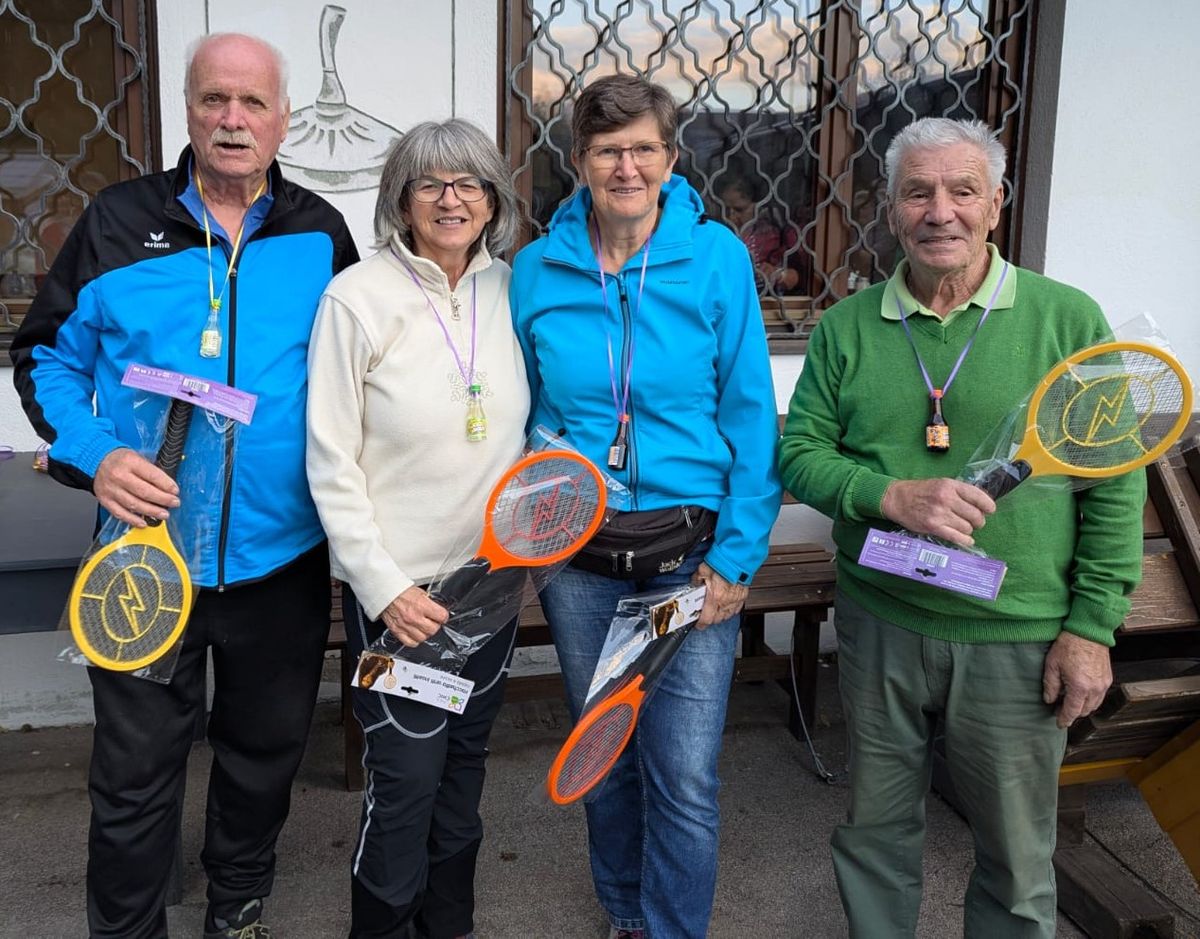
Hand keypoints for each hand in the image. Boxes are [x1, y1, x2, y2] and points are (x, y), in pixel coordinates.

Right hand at [94, 447, 180, 527]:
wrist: (96, 461)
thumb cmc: (120, 460)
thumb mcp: (137, 456)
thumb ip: (150, 469)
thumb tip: (168, 485)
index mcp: (130, 462)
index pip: (152, 475)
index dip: (166, 485)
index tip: (175, 491)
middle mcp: (119, 476)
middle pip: (145, 492)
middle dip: (163, 499)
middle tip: (174, 503)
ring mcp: (111, 490)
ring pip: (134, 504)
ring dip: (151, 511)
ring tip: (163, 514)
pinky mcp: (105, 500)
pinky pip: (120, 513)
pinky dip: (133, 520)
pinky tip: (144, 522)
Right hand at [380, 586, 449, 647]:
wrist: (385, 593)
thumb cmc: (400, 591)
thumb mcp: (420, 592)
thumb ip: (430, 603)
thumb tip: (438, 610)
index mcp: (421, 605)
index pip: (442, 617)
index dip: (443, 616)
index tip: (441, 616)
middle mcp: (414, 617)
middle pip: (433, 629)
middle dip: (435, 625)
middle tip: (432, 621)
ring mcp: (405, 625)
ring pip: (423, 638)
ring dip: (425, 633)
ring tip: (423, 627)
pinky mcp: (397, 631)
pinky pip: (410, 643)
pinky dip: (414, 640)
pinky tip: (415, 633)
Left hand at [690, 561, 748, 628]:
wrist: (738, 556)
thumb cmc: (723, 561)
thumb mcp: (702, 570)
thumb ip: (696, 580)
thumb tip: (694, 583)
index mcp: (715, 596)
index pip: (706, 618)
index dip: (700, 624)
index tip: (697, 624)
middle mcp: (726, 601)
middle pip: (717, 620)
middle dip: (709, 620)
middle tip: (703, 615)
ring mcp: (736, 599)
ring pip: (727, 616)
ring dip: (719, 616)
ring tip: (713, 611)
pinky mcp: (742, 596)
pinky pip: (736, 610)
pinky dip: (730, 611)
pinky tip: (726, 607)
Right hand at [880, 478, 995, 546]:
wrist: (897, 499)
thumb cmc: (921, 491)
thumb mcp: (941, 484)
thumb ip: (960, 492)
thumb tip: (982, 504)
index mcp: (951, 485)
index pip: (979, 497)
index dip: (988, 506)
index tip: (990, 510)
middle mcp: (947, 499)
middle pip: (975, 515)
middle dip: (978, 520)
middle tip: (974, 521)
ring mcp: (940, 514)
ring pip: (967, 527)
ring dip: (968, 530)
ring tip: (962, 527)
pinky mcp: (933, 527)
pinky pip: (957, 537)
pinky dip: (965, 540)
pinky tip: (967, 540)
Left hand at [1042, 632, 1111, 728]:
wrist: (1088, 631)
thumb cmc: (1068, 645)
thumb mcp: (1052, 665)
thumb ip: (1050, 685)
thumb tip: (1049, 700)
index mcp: (1079, 687)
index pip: (1072, 712)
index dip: (1064, 720)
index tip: (1059, 724)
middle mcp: (1095, 689)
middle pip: (1084, 711)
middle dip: (1072, 713)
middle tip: (1060, 709)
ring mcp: (1104, 684)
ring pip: (1094, 705)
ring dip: (1082, 707)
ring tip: (1069, 701)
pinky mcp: (1108, 679)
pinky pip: (1100, 696)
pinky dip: (1091, 700)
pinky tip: (1081, 693)